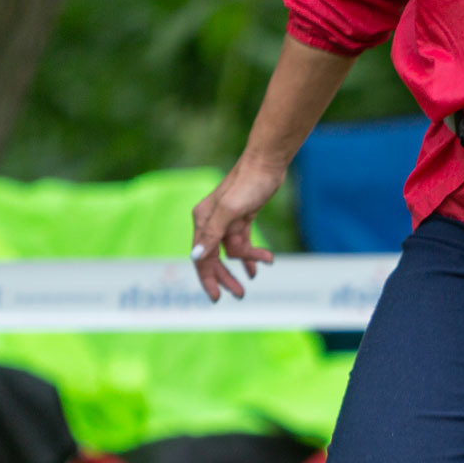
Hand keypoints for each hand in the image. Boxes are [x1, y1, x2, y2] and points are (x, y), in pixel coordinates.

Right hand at [189, 159, 285, 300]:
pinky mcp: (241, 219)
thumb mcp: (230, 211)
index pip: (201, 257)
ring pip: (232, 252)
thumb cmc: (247, 184)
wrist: (266, 164)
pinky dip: (252, 254)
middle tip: (240, 294)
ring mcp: (227, 221)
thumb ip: (213, 235)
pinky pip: (243, 243)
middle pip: (215, 258)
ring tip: (254, 277)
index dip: (207, 279)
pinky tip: (263, 263)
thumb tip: (197, 257)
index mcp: (203, 221)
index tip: (216, 298)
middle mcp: (211, 222)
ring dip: (245, 263)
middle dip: (226, 277)